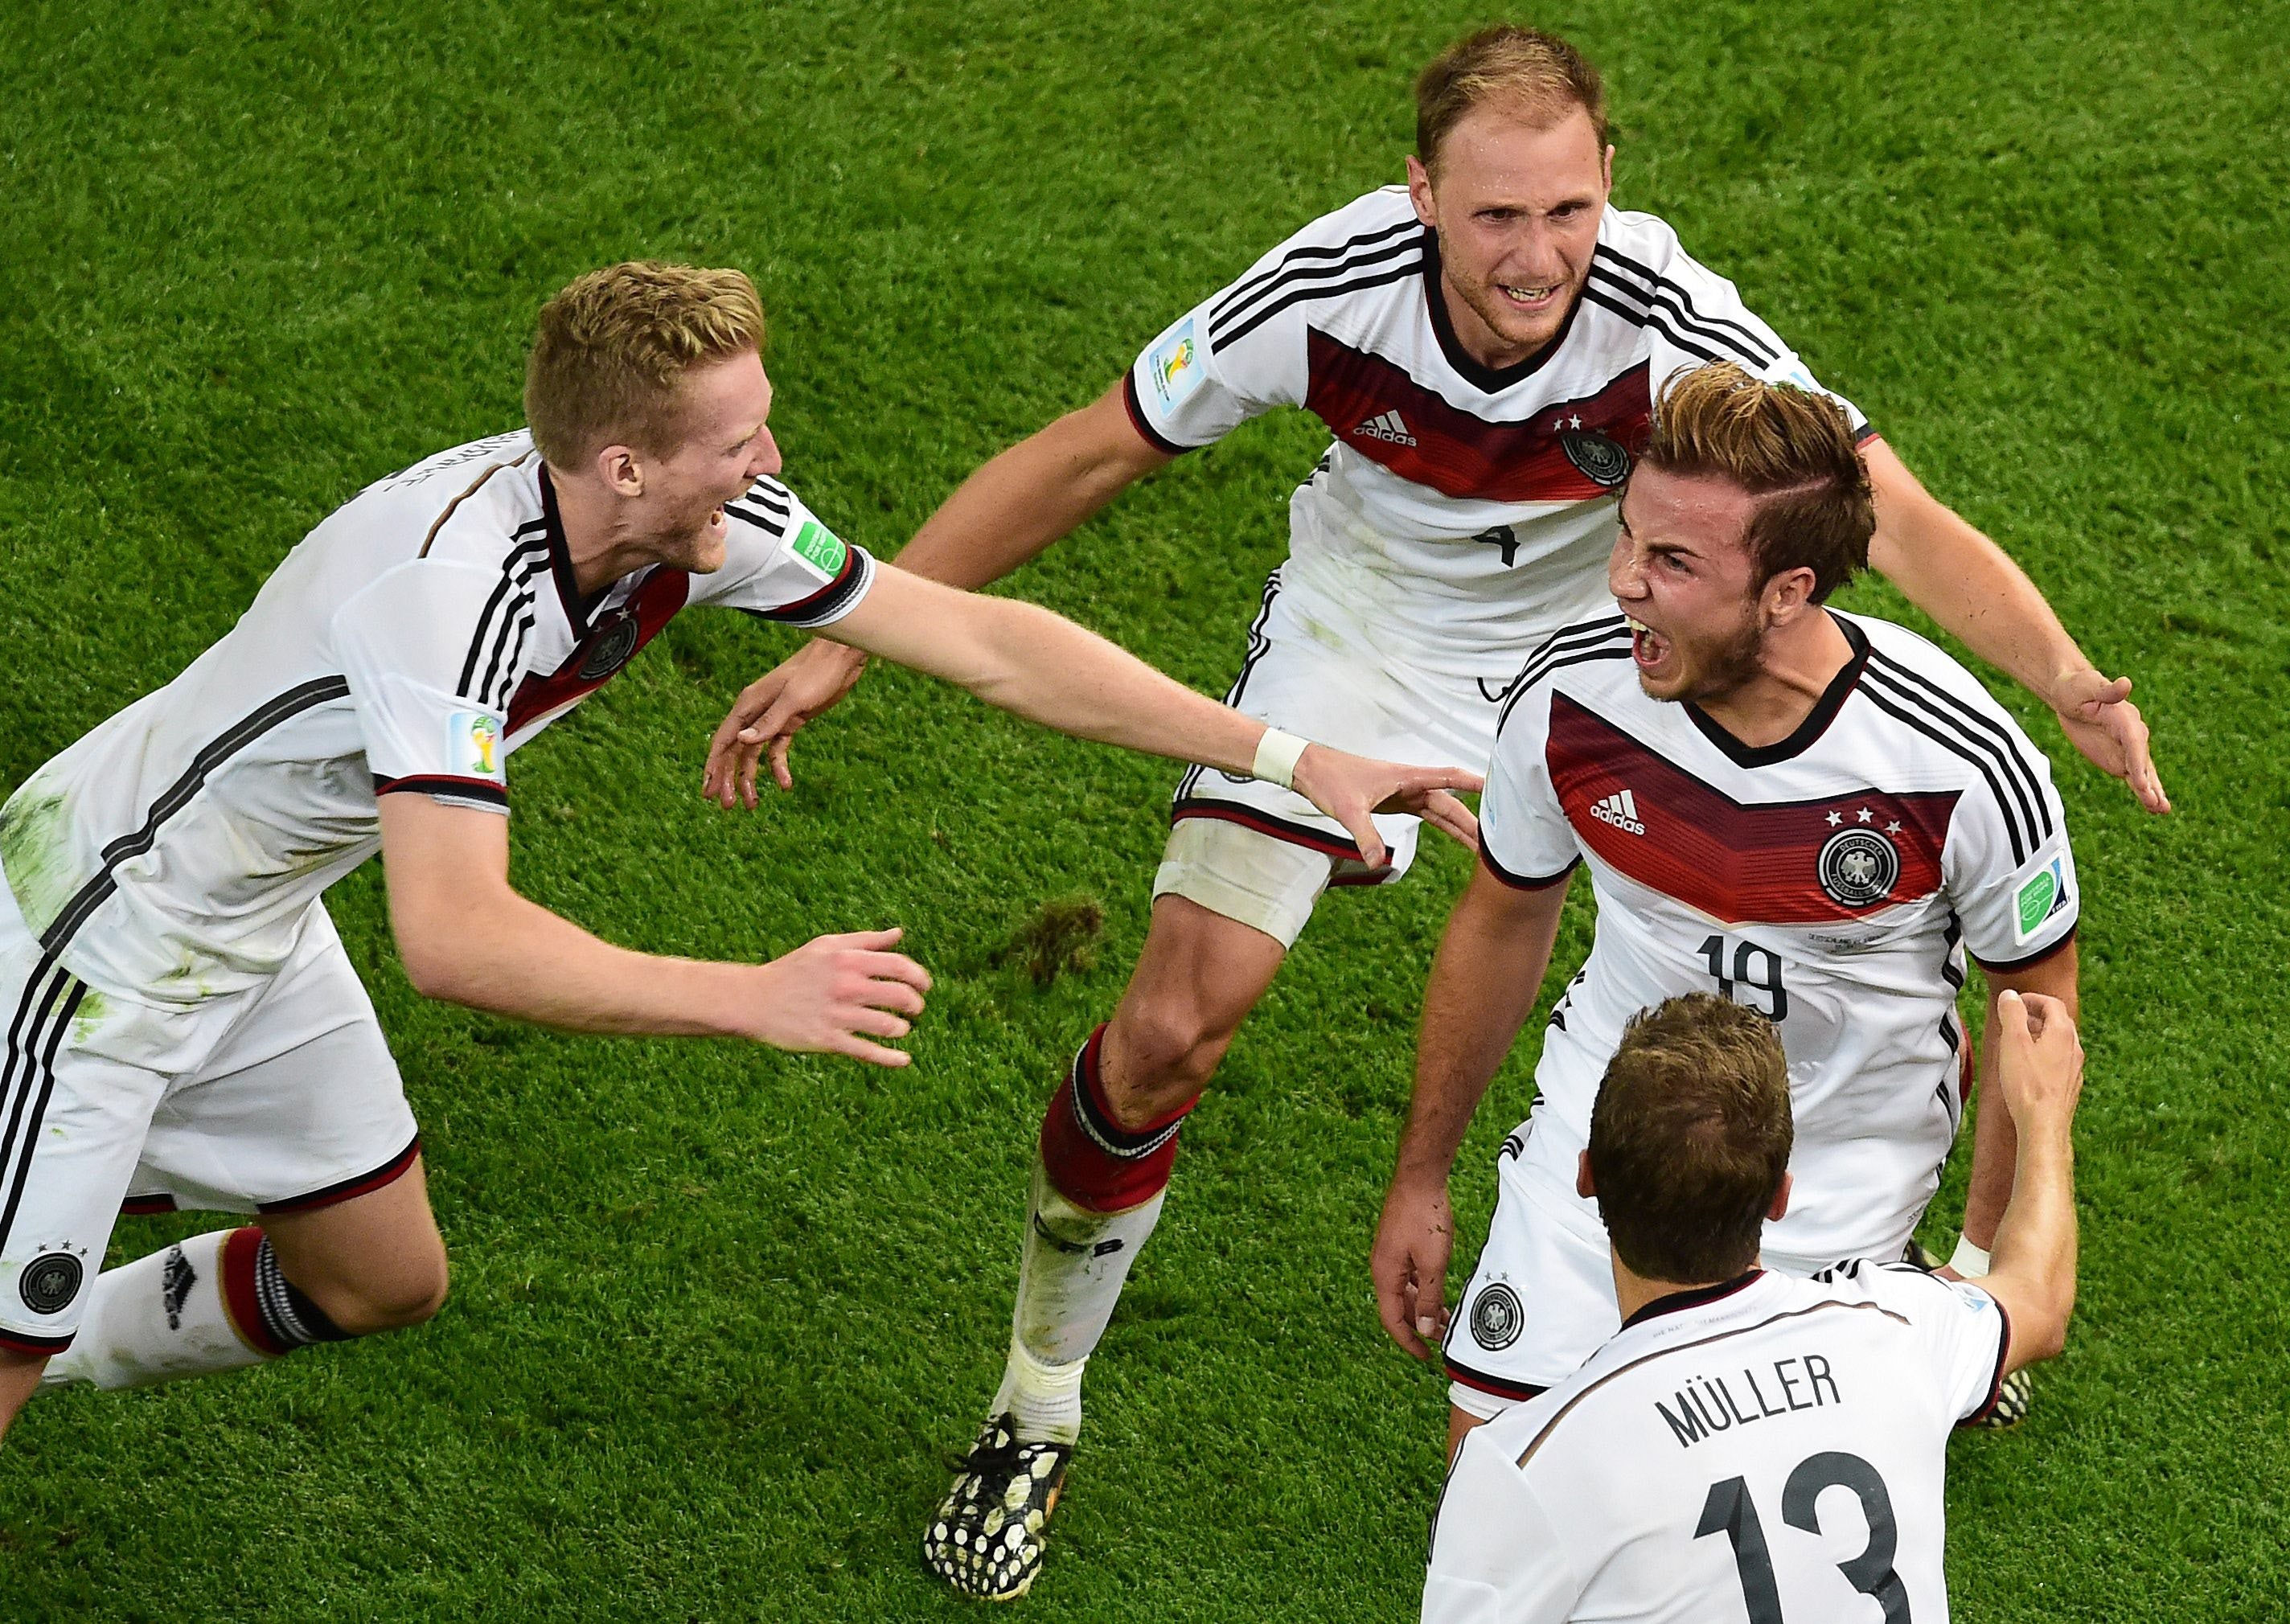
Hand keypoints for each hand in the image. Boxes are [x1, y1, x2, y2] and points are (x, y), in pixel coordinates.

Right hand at [702, 639, 871, 807]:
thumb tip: (741, 742)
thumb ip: (769, 722)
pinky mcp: (791, 721)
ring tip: (751, 805)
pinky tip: (785, 785)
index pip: (723, 740)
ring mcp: (773, 718)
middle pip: (735, 751)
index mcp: (749, 705)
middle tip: (727, 806)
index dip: (713, 767)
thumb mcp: (794, 699)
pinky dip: (778, 767)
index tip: (708, 791)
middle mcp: (756, 713)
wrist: (841, 657)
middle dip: (729, 779)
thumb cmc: (816, 672)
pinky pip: (778, 750)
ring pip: (754, 754)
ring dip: (750, 778)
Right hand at [738, 927, 931, 1065]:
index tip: (925, 986)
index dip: (919, 977)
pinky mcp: (827, 1040)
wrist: (754, 999)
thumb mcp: (827, 947)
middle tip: (916, 1009)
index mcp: (848, 959)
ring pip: (886, 1025)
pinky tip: (903, 1060)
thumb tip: (899, 933)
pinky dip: (890, 1058)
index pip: (898, 966)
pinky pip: (866, 1051)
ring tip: (900, 1028)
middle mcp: (846, 985)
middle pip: (899, 996)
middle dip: (915, 1004)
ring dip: (901, 1028)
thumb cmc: (794, 970)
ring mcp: (837, 1014)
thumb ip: (865, 940)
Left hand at [1289, 745, 1481, 868]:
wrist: (1310, 771)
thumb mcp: (1348, 810)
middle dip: (1474, 820)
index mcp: (1406, 777)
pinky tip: (1459, 837)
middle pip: (1450, 803)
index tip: (1502, 786)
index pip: (1449, 777)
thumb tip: (1378, 863)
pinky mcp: (1398, 803)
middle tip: (1497, 841)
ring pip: (1442, 811)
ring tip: (1484, 846)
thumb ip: (1366, 836)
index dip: (1475, 783)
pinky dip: (1444, 825)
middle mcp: (1411, 784)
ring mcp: (1406, 794)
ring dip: (1462, 826)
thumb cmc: (1330, 780)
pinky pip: (1428, 815)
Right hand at [1372, 1174, 1455, 1358]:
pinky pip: (1408, 1277)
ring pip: (1404, 1292)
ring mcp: (1390, 1255)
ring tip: (1445, 1319)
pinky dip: (1422, 1290)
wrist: (1419, 1178)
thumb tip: (1422, 1329)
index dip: (1408, 1342)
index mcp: (1385, 1274)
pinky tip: (1438, 1292)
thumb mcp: (1433, 1262)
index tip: (1425, 1357)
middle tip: (1442, 1340)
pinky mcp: (1399, 1245)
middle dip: (1418, 1327)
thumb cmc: (1424, 1216)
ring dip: (1422, 1308)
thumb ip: (1428, 1297)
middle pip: (1397, 1308)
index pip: (1391, 1320)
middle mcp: (1382, 1267)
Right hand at [1991, 989, 2082, 1130]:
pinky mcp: (2070, 1086)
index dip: (2032, 998)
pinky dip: (2045, 1055)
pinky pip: (2060, 1062)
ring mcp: (2074, 1069)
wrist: (2044, 1125)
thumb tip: (2010, 995)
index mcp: (2062, 1033)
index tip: (2015, 1001)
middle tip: (2016, 1018)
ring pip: (2061, 1043)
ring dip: (2042, 1035)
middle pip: (2059, 1022)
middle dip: (2037, 1015)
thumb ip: (2012, 1014)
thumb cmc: (2027, 1085)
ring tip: (2020, 1041)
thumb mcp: (2013, 1042)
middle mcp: (2074, 1049)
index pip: (2052, 1003)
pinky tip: (2031, 1068)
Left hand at [2051, 668, 2167, 814]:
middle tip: (2155, 802)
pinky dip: (2144, 791)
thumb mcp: (2087, 686)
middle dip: (2148, 782)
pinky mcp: (2120, 759)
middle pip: (2142, 761)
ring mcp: (2128, 750)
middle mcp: (2132, 735)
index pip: (2135, 743)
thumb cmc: (2077, 687)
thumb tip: (2125, 683)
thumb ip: (2107, 689)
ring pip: (2143, 773)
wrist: (2071, 694)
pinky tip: (2154, 807)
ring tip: (2162, 810)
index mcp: (2125, 718)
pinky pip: (2134, 777)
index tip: (2140, 783)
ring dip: (2152, 791)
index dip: (2137, 762)